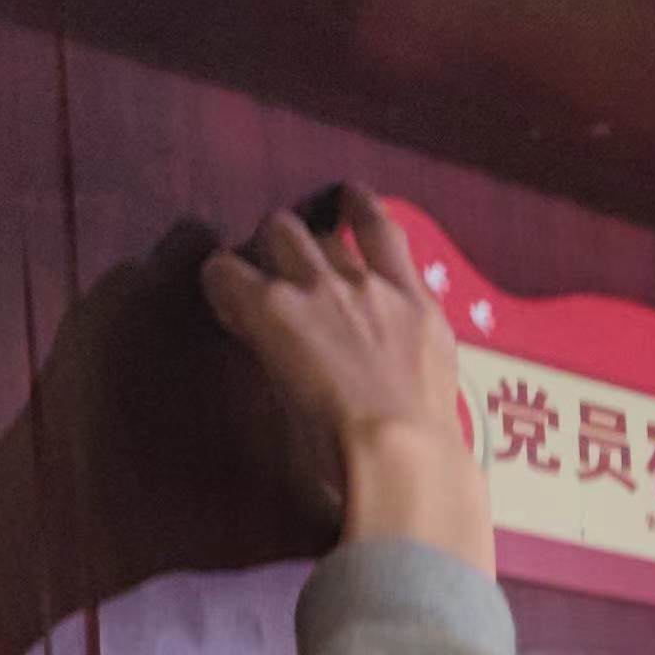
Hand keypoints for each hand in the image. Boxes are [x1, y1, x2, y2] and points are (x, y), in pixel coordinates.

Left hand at [198, 188, 491, 576]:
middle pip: (321, 230)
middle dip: (300, 243)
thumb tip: (406, 399)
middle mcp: (368, 284)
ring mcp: (320, 290)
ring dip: (261, 252)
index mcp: (415, 307)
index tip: (348, 202)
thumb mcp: (436, 396)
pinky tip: (219, 299)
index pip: (384, 232)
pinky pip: (227, 271)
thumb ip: (414, 372)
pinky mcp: (273, 309)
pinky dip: (220, 282)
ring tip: (249, 278)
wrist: (405, 452)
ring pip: (278, 231)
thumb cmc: (430, 450)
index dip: (360, 209)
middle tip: (284, 269)